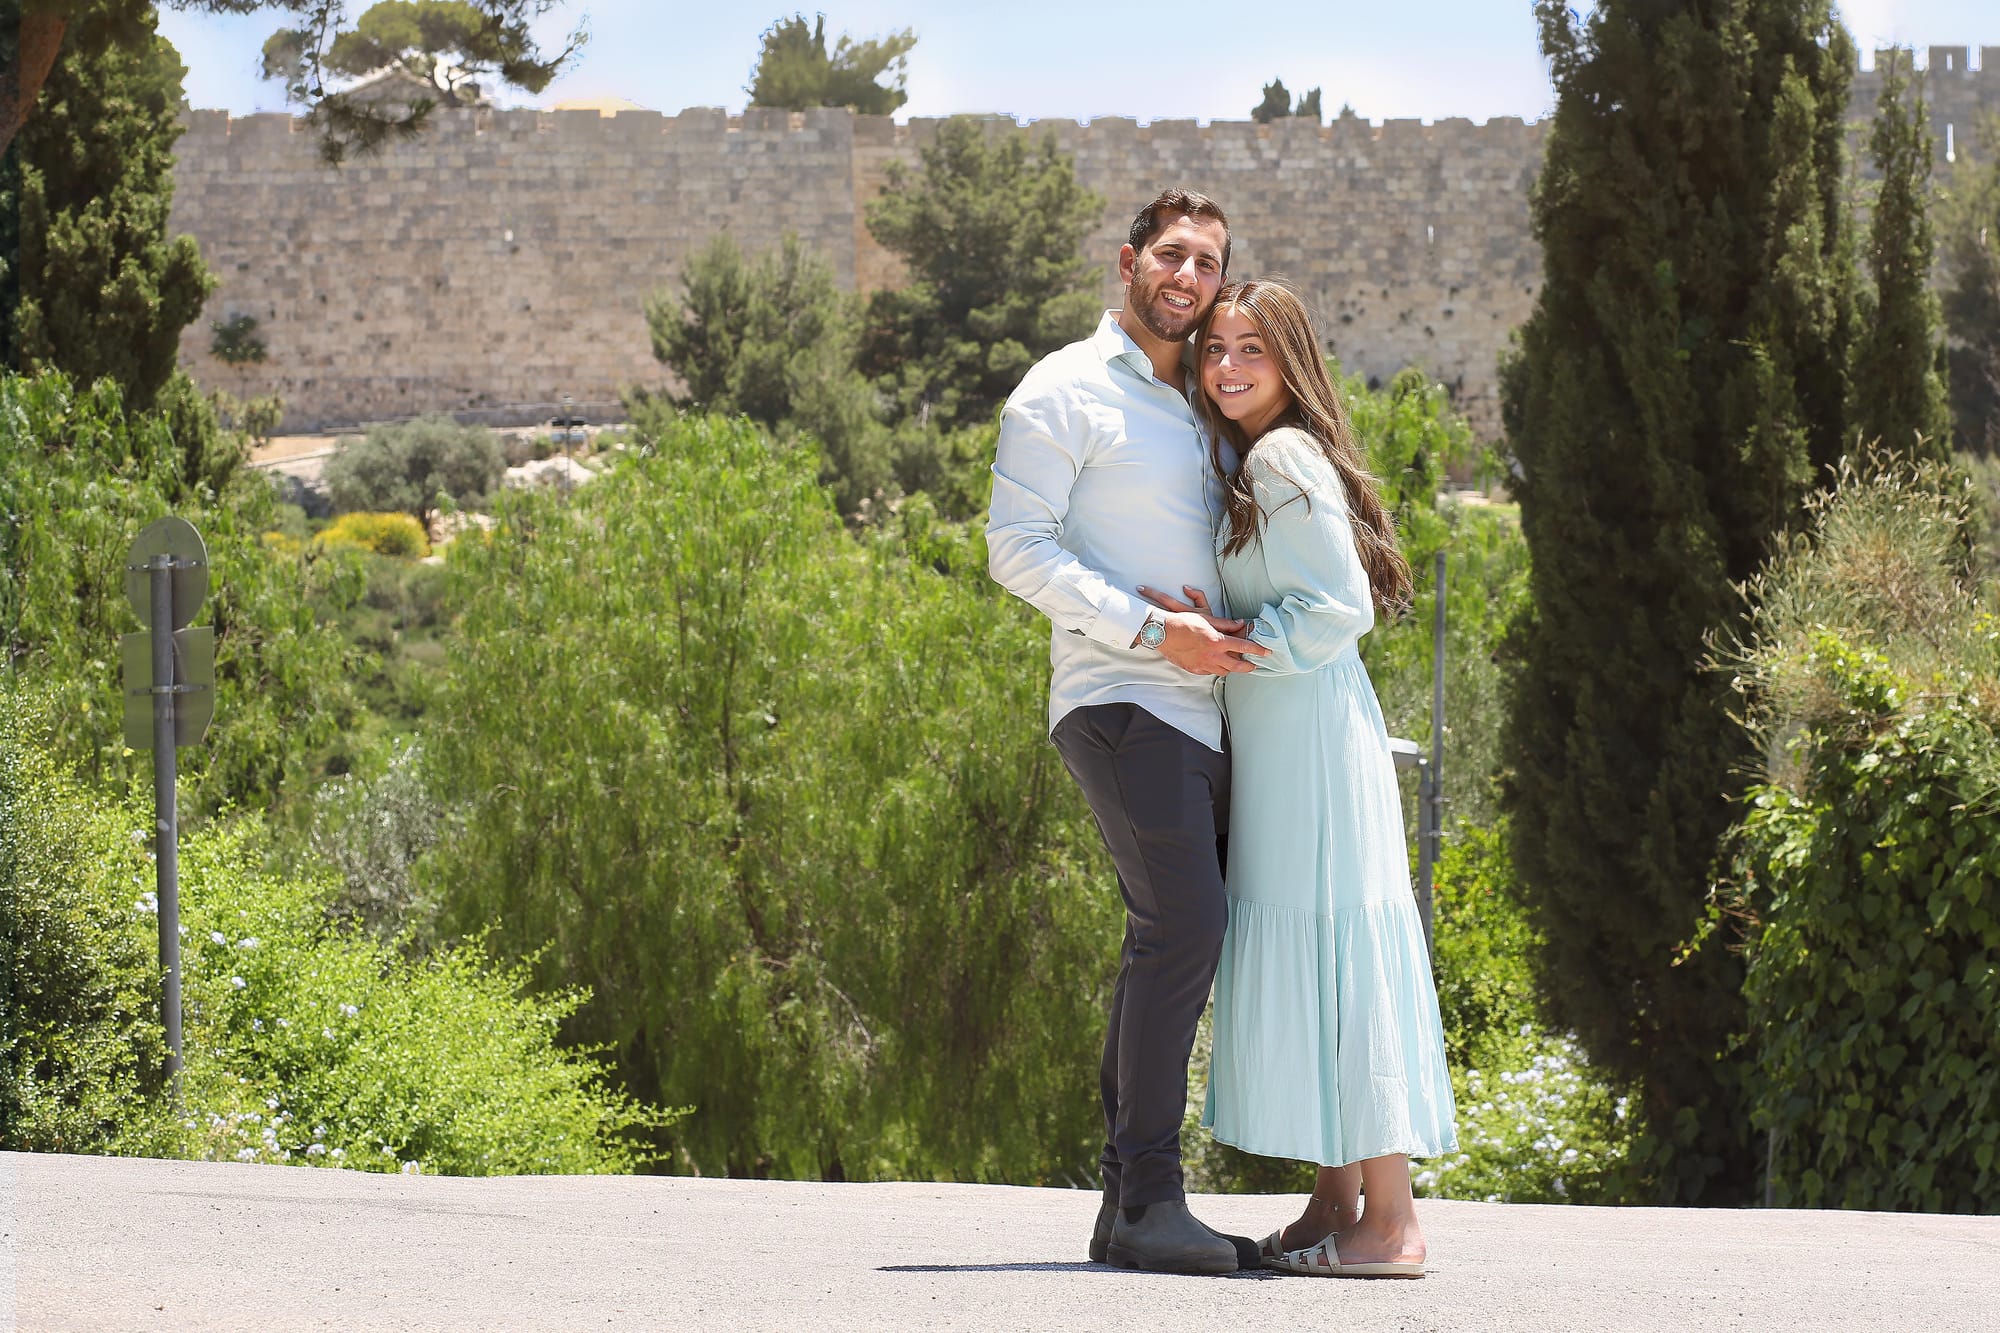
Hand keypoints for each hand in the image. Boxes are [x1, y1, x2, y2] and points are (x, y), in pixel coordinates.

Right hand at [1136, 584, 1268, 675]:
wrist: (1162, 633)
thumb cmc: (1183, 623)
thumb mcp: (1206, 619)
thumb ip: (1225, 624)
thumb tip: (1239, 624)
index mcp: (1217, 641)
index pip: (1244, 647)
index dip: (1257, 650)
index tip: (1267, 652)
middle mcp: (1212, 655)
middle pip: (1237, 666)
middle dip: (1248, 666)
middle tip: (1254, 665)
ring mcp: (1202, 664)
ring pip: (1223, 672)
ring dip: (1232, 668)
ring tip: (1235, 665)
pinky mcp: (1194, 669)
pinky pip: (1210, 672)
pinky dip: (1216, 669)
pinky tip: (1216, 664)